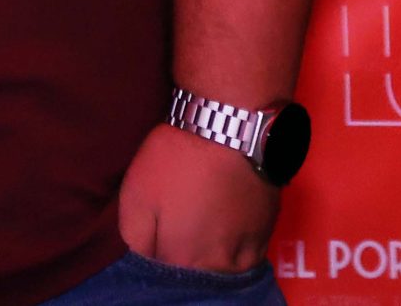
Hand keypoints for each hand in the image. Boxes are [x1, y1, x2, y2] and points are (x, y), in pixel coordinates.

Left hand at [116, 122, 278, 274]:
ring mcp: (244, 254)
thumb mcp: (134, 194)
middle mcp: (214, 266)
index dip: (155, 250)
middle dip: (182, 255)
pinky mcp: (266, 236)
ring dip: (210, 256)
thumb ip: (134, 237)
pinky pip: (247, 258)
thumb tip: (143, 257)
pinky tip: (226, 227)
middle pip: (192, 273)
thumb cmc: (176, 160)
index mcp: (179, 258)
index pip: (162, 272)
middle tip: (178, 222)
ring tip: (202, 224)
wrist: (229, 128)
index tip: (155, 229)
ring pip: (221, 268)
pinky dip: (235, 249)